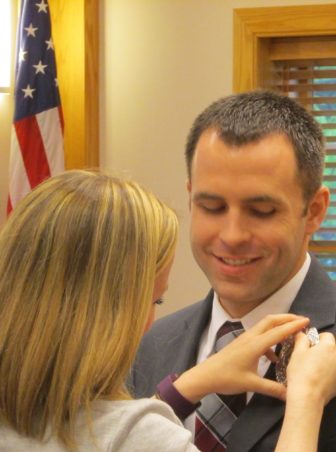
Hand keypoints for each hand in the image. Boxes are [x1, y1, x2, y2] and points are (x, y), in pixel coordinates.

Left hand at [174, 314, 308, 402]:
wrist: (205, 375)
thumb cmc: (226, 378)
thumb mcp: (251, 384)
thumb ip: (271, 388)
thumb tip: (289, 394)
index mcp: (254, 345)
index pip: (278, 332)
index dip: (293, 326)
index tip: (306, 321)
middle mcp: (250, 338)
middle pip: (271, 321)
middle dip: (287, 318)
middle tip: (302, 321)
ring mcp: (244, 339)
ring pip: (264, 326)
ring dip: (278, 326)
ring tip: (292, 333)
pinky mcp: (241, 343)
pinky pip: (259, 336)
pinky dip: (269, 339)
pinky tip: (273, 357)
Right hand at [286, 331, 335, 406]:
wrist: (307, 396)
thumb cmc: (301, 372)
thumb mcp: (297, 352)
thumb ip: (301, 339)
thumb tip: (302, 334)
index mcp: (329, 346)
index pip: (326, 335)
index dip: (316, 339)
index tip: (307, 346)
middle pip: (331, 348)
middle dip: (322, 350)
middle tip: (309, 357)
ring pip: (332, 361)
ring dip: (326, 362)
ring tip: (313, 369)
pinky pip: (333, 373)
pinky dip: (328, 373)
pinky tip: (317, 379)